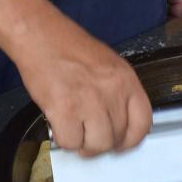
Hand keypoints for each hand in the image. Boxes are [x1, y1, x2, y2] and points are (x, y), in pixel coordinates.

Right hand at [13, 5, 151, 154]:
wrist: (39, 35)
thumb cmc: (67, 47)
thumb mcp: (107, 65)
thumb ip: (117, 93)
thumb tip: (116, 123)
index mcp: (126, 79)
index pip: (142, 123)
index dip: (130, 140)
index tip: (120, 144)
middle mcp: (112, 92)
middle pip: (117, 138)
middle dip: (101, 143)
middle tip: (88, 136)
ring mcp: (89, 102)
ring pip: (96, 145)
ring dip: (83, 144)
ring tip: (73, 131)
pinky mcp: (65, 110)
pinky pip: (70, 142)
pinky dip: (63, 140)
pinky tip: (59, 125)